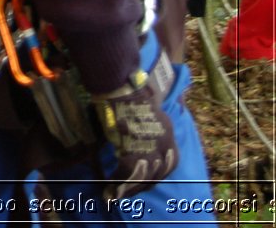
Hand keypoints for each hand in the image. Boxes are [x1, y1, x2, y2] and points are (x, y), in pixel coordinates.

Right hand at [92, 68, 178, 198]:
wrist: (117, 82)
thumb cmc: (125, 91)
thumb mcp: (142, 113)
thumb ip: (142, 130)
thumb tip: (131, 144)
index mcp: (168, 129)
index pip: (168, 162)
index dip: (155, 175)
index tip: (141, 182)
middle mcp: (166, 139)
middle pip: (158, 172)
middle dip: (141, 185)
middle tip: (125, 193)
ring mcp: (152, 144)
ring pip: (145, 176)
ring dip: (129, 188)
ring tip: (115, 194)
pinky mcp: (136, 147)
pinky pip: (128, 172)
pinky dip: (118, 182)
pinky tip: (109, 187)